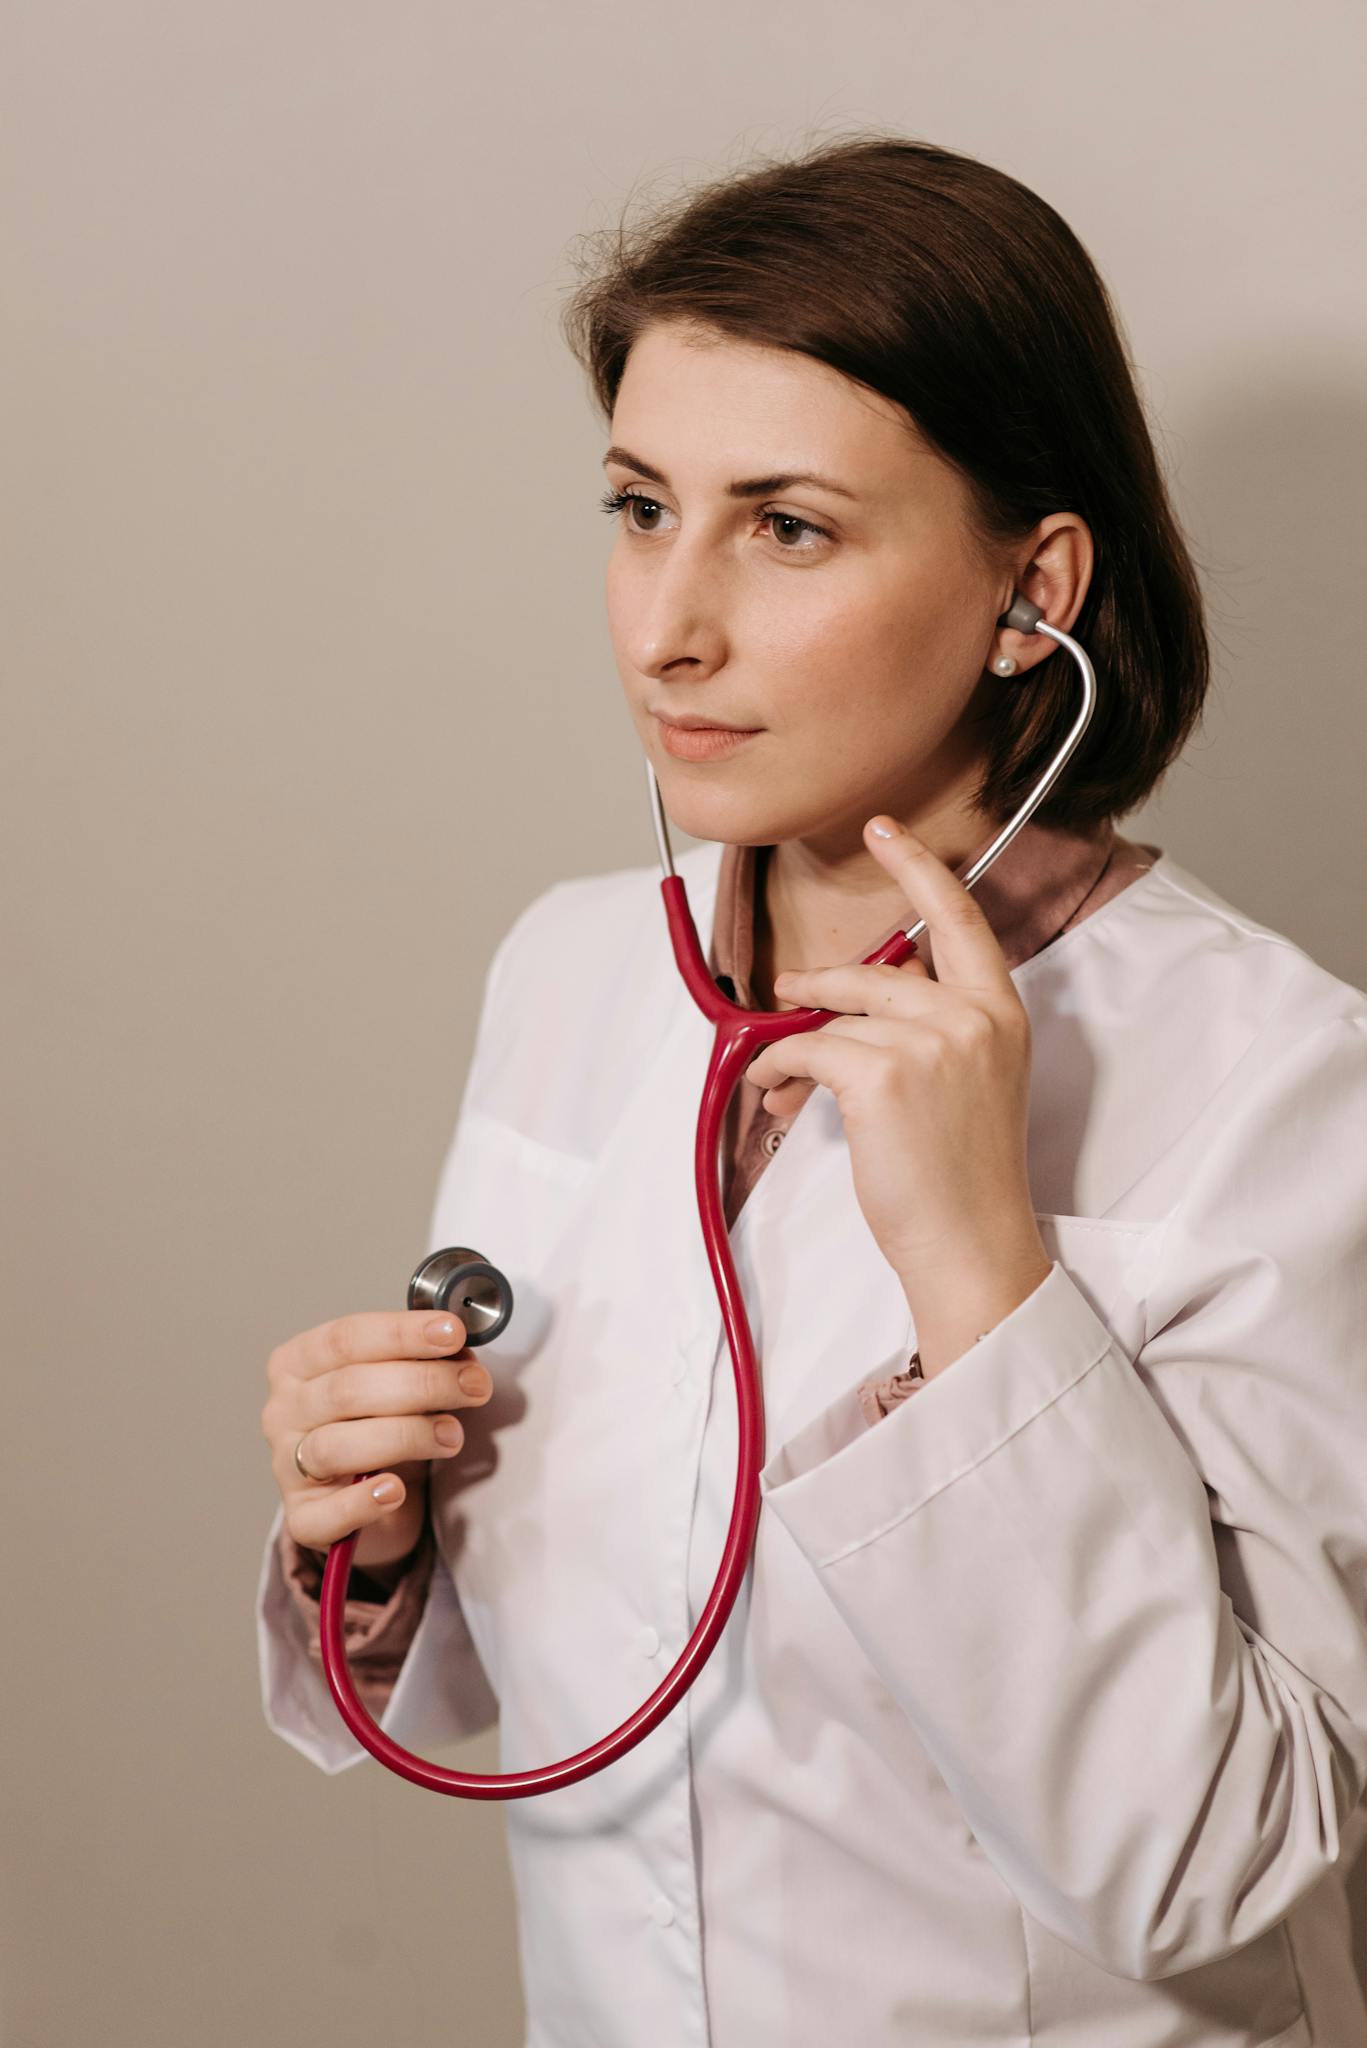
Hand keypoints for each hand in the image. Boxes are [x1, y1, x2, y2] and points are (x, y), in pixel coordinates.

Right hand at [261, 1307, 493, 1569]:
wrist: (370, 1495)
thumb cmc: (381, 1423)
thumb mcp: (398, 1381)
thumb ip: (424, 1362)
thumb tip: (461, 1356)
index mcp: (299, 1363)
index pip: (346, 1338)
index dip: (402, 1333)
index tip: (452, 1333)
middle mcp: (284, 1411)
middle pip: (348, 1389)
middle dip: (422, 1383)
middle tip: (473, 1386)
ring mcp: (288, 1466)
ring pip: (337, 1446)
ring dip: (406, 1436)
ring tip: (452, 1435)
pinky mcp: (304, 1518)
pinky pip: (329, 1512)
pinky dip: (363, 1501)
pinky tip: (395, 1490)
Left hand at [743, 815, 1052, 1372]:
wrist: (970, 1243)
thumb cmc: (963, 1174)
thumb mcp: (970, 1079)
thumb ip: (932, 1024)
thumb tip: (861, 996)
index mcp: (1002, 1012)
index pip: (960, 918)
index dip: (920, 866)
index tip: (886, 829)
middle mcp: (972, 1017)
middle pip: (874, 972)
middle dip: (819, 990)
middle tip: (788, 999)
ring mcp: (929, 1043)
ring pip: (835, 1016)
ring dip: (794, 1045)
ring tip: (781, 1081)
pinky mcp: (881, 1075)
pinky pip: (806, 1050)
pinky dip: (779, 1071)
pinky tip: (779, 1096)